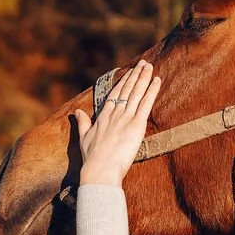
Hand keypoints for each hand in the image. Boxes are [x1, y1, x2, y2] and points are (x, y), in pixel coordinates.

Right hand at [74, 60, 161, 187]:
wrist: (100, 170)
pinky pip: (145, 104)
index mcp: (103, 117)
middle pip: (127, 90)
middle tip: (143, 64)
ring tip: (149, 66)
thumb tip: (77, 112)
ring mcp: (125, 118)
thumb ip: (82, 123)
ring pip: (136, 93)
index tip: (129, 72)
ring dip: (144, 78)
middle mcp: (114, 114)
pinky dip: (152, 91)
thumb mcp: (84, 139)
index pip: (115, 95)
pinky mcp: (136, 125)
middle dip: (135, 75)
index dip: (123, 82)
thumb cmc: (92, 159)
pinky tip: (157, 81)